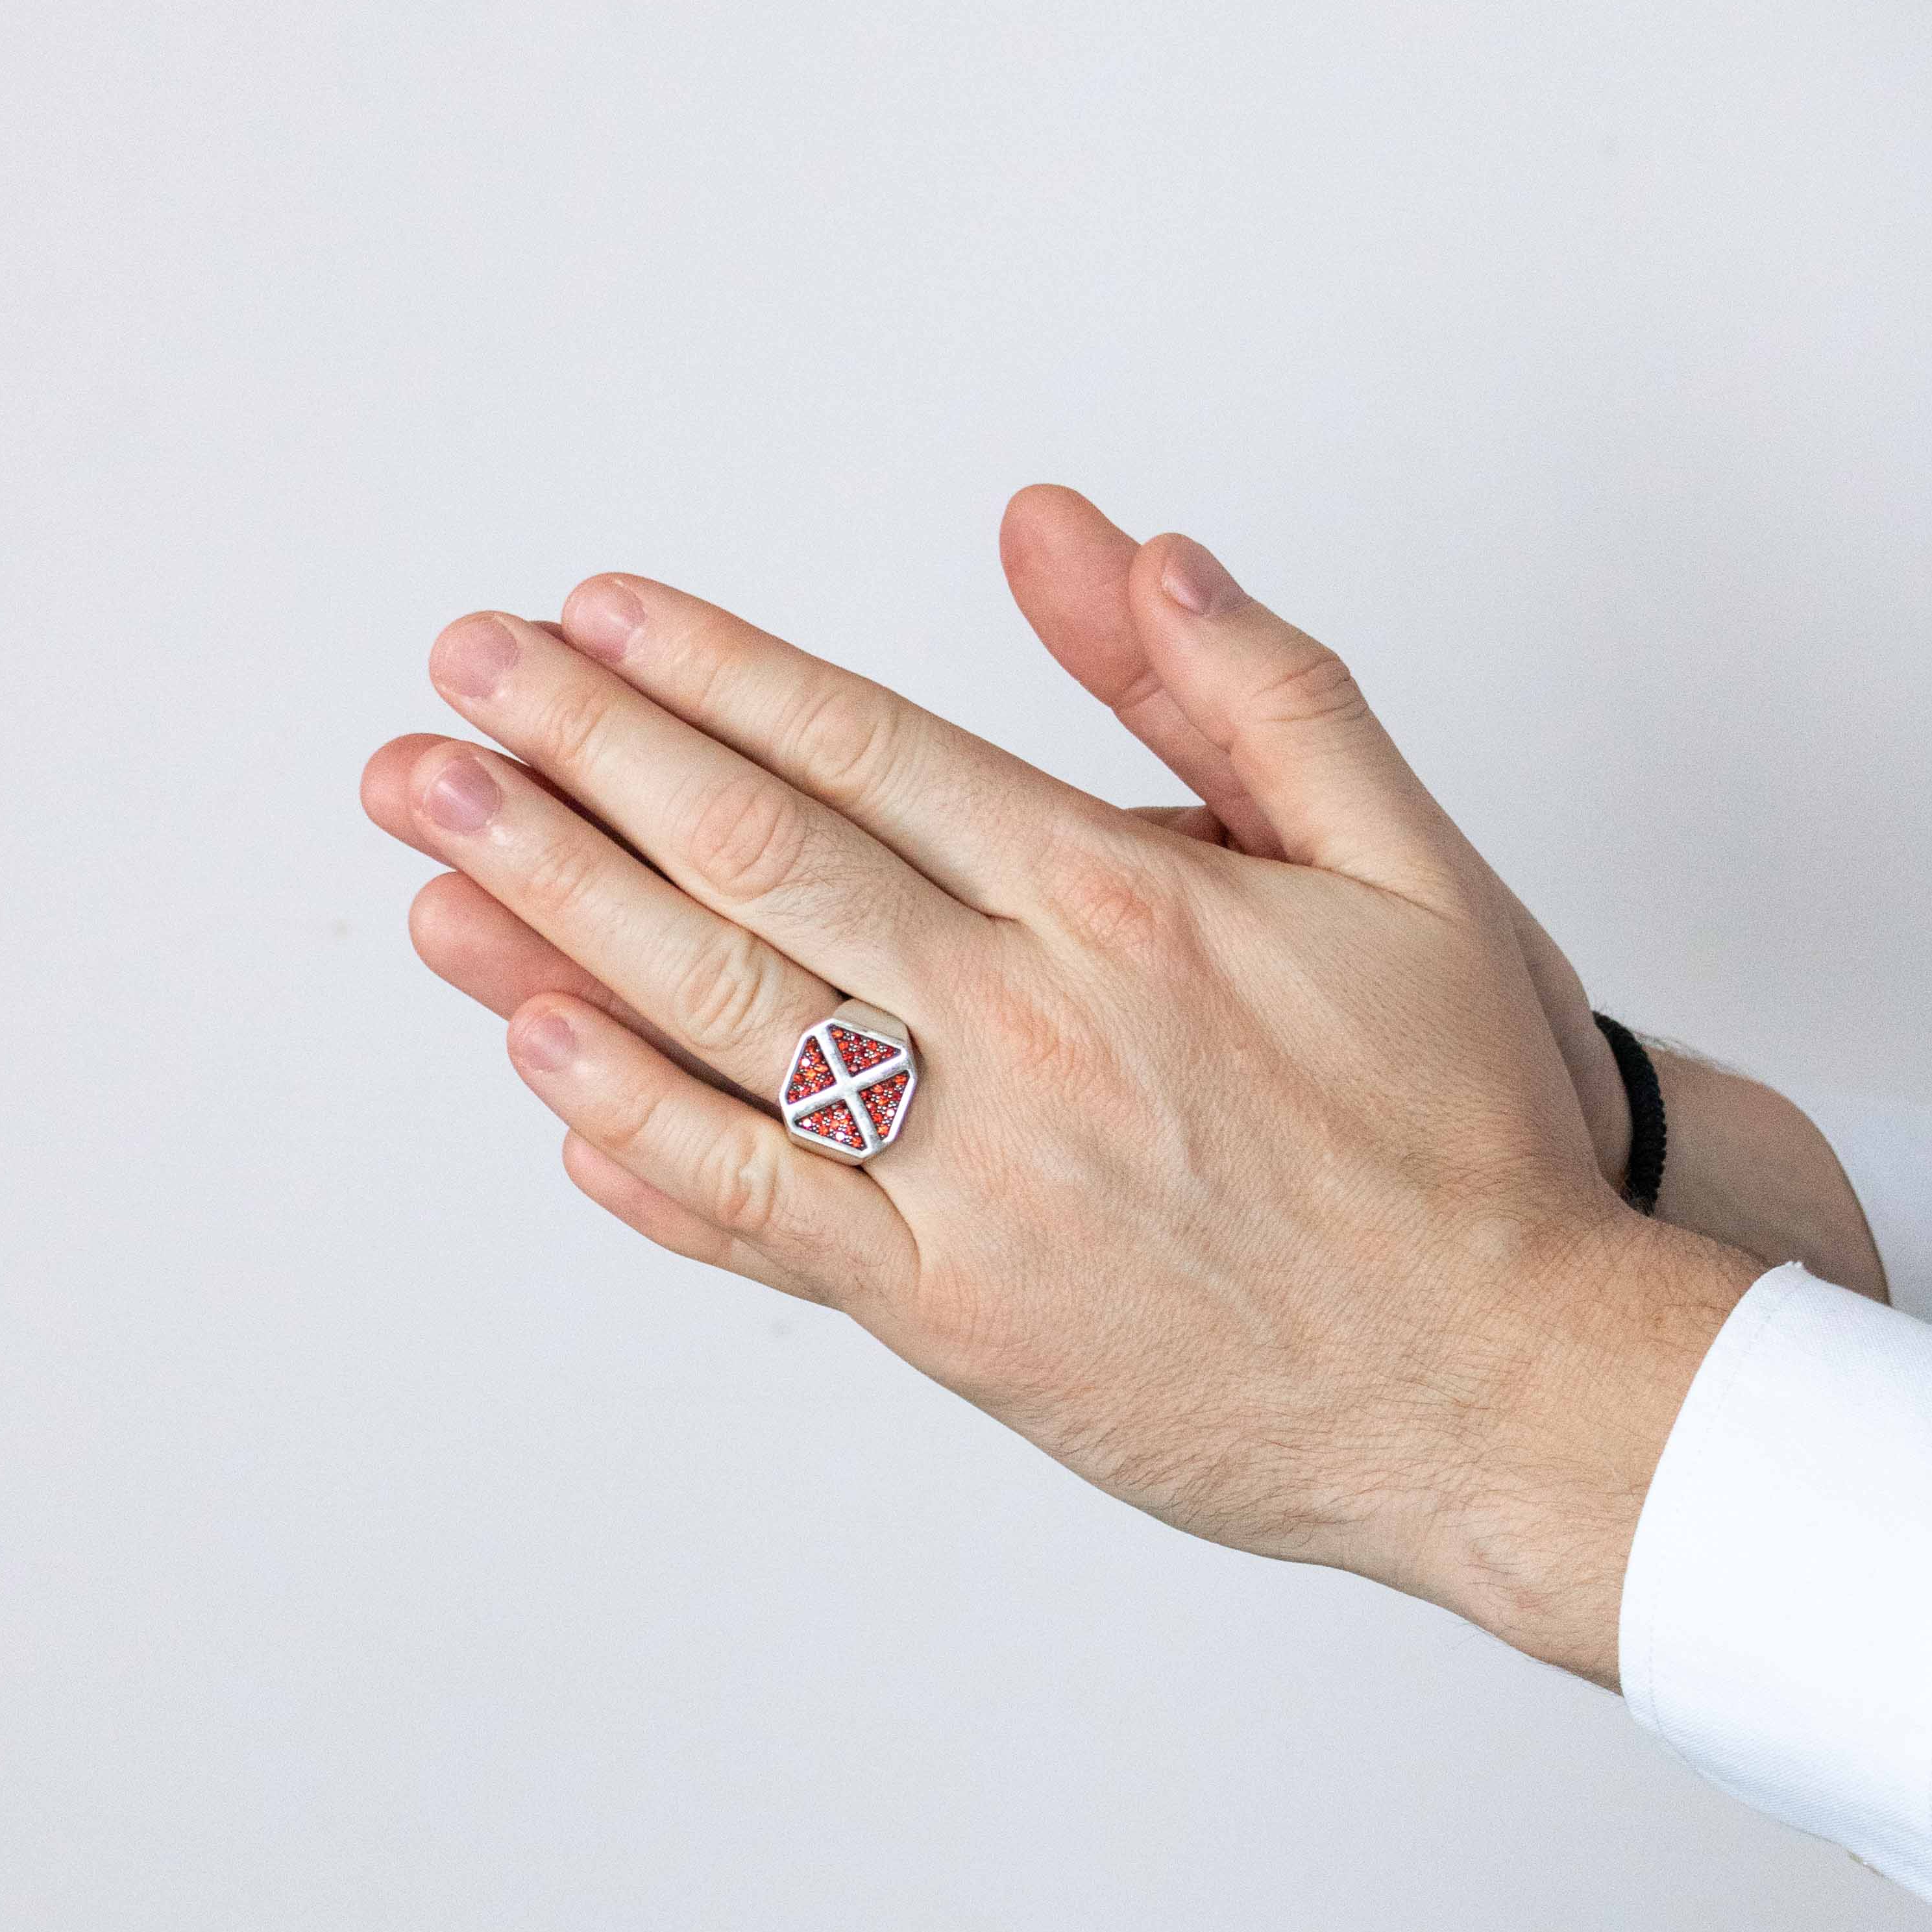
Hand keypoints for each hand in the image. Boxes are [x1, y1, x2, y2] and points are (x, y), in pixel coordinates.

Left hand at [363, 539, 1762, 1682]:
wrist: (1506, 1389)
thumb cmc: (1464, 1132)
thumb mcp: (1410, 869)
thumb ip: (1258, 692)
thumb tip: (1116, 542)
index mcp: (1121, 901)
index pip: (860, 746)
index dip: (704, 670)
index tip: (586, 615)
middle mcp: (1026, 1029)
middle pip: (753, 862)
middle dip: (577, 761)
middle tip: (449, 687)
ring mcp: (978, 1184)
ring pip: (720, 1029)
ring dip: (551, 924)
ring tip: (425, 848)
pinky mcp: (958, 1320)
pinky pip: (761, 1221)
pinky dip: (637, 1142)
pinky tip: (535, 1065)